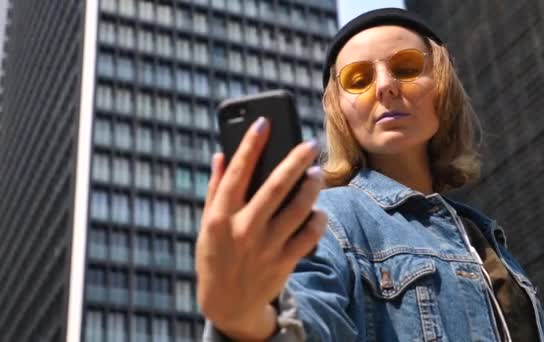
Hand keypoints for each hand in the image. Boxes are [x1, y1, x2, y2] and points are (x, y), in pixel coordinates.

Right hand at [195, 117, 326, 339]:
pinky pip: (309, 235)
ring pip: (298, 209)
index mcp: (220, 217)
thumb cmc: (216, 256)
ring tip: (316, 173)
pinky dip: (318, 219)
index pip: (237, 173)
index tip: (264, 122)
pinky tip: (318, 209)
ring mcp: (266, 247)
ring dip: (312, 187)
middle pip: (275, 187)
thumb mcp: (207, 225)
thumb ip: (215, 189)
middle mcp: (243, 230)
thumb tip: (220, 155)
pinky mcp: (284, 262)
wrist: (228, 304)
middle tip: (309, 143)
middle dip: (295, 160)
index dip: (250, 144)